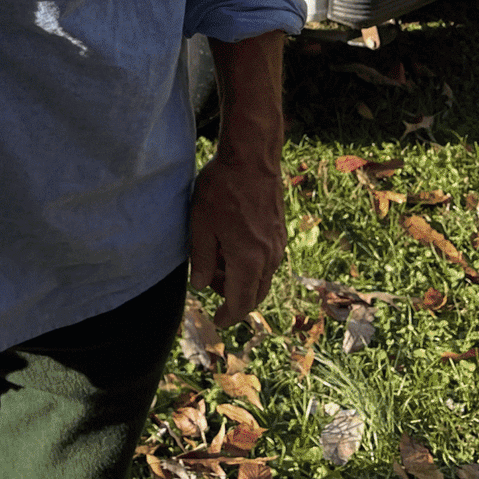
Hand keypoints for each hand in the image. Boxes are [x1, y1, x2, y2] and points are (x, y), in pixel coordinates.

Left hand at [188, 145, 287, 329]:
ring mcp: (277, 245)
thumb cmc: (222, 189)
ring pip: (262, 278)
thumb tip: (199, 286)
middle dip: (233, 297)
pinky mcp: (279, 232)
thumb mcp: (201, 224)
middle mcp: (268, 258)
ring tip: (217, 260)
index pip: (241, 302)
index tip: (217, 320)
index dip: (228, 315)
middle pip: (255, 294)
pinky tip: (232, 246)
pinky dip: (251, 265)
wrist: (252, 158)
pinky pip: (267, 261)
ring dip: (242, 280)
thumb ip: (200, 259)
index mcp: (248, 261)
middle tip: (209, 282)